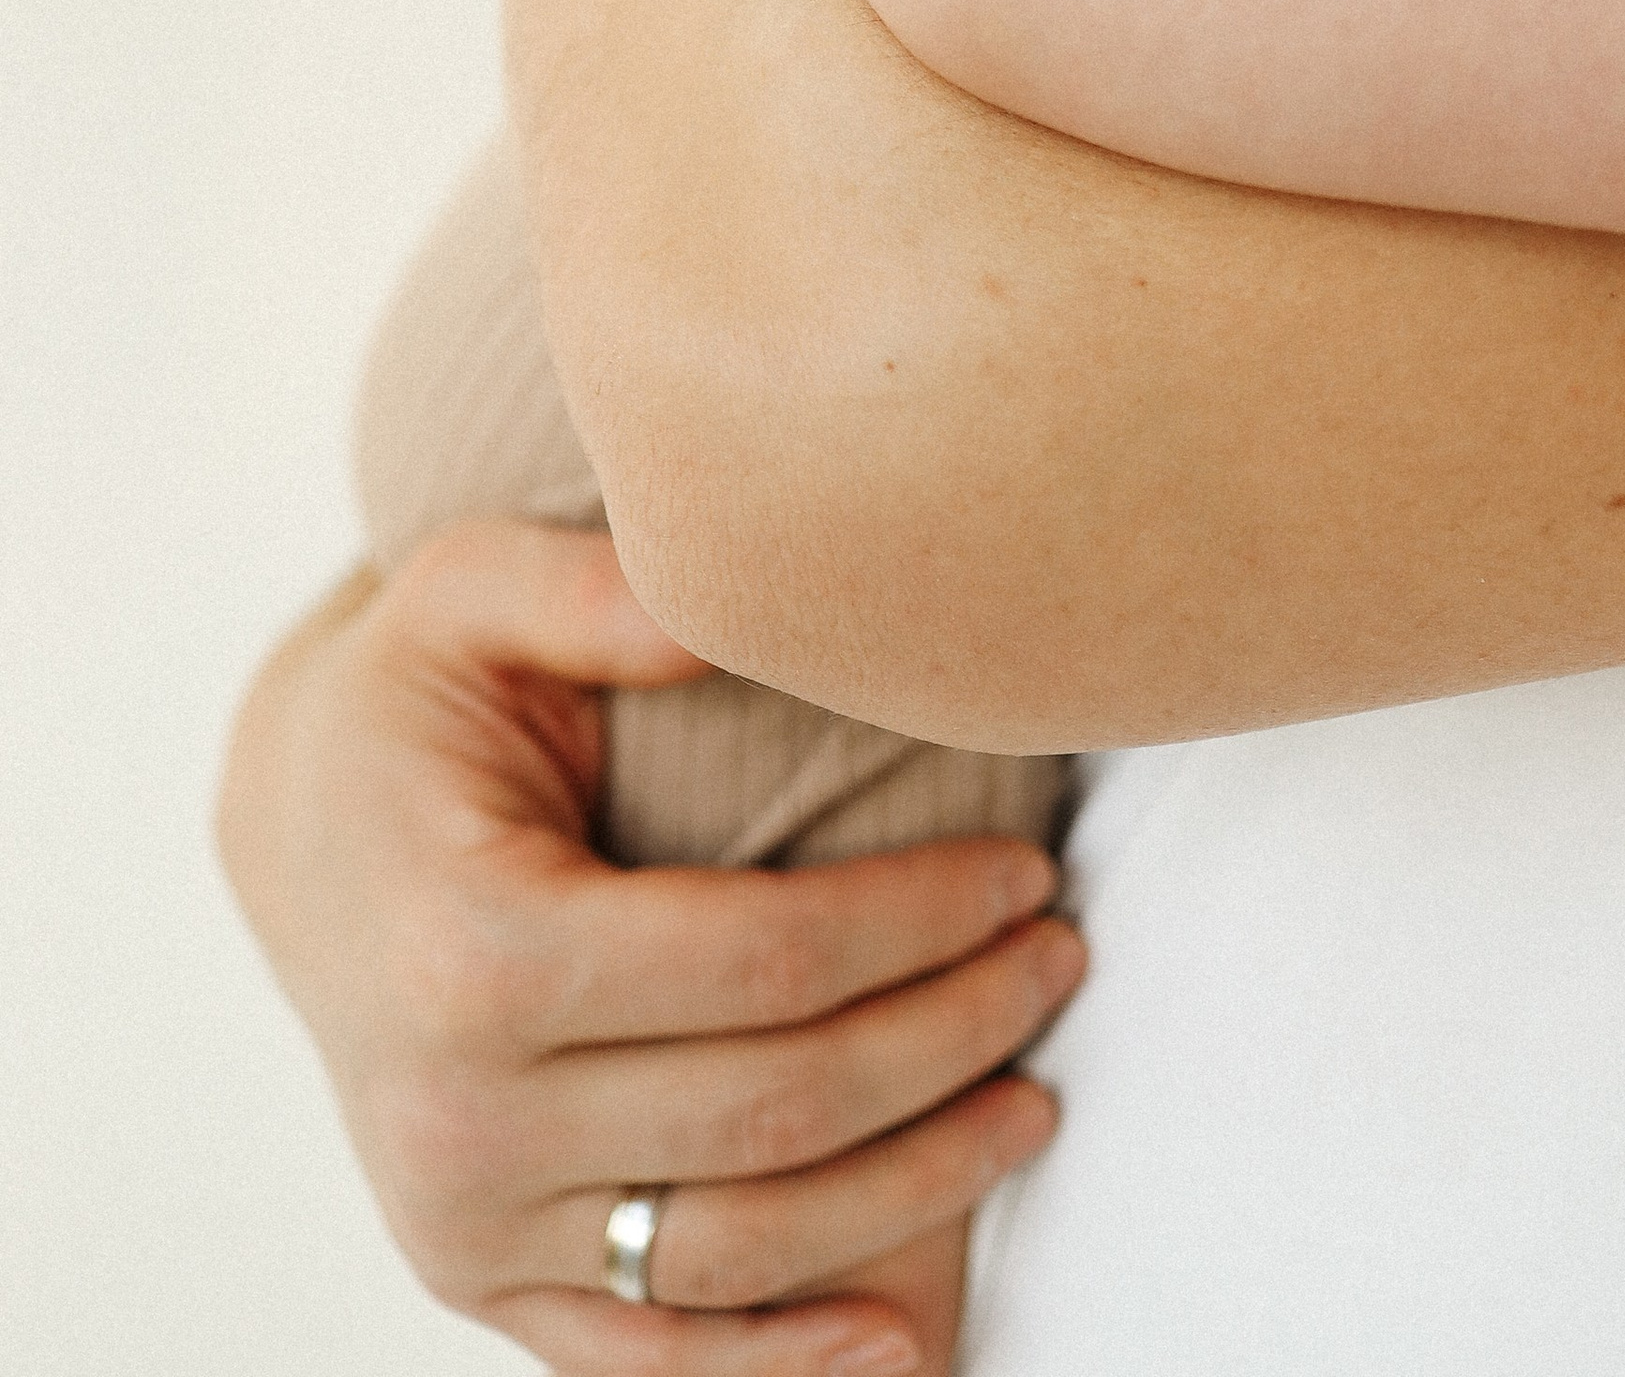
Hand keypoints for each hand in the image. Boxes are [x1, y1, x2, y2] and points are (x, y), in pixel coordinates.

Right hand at [217, 521, 1083, 1373]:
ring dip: (917, 1188)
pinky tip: (908, 1343)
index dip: (922, 923)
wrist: (296, 828)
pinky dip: (784, 1364)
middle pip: (778, 1107)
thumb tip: (741, 590)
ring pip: (742, 1247)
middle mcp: (459, 1119)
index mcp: (476, 951)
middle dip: (954, 1037)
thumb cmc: (417, 696)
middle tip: (1063, 959)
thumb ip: (607, 590)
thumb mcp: (477, 592)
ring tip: (1034, 1098)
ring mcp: (464, 1224)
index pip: (767, 964)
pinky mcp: (476, 1281)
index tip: (1030, 869)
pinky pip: (648, 1354)